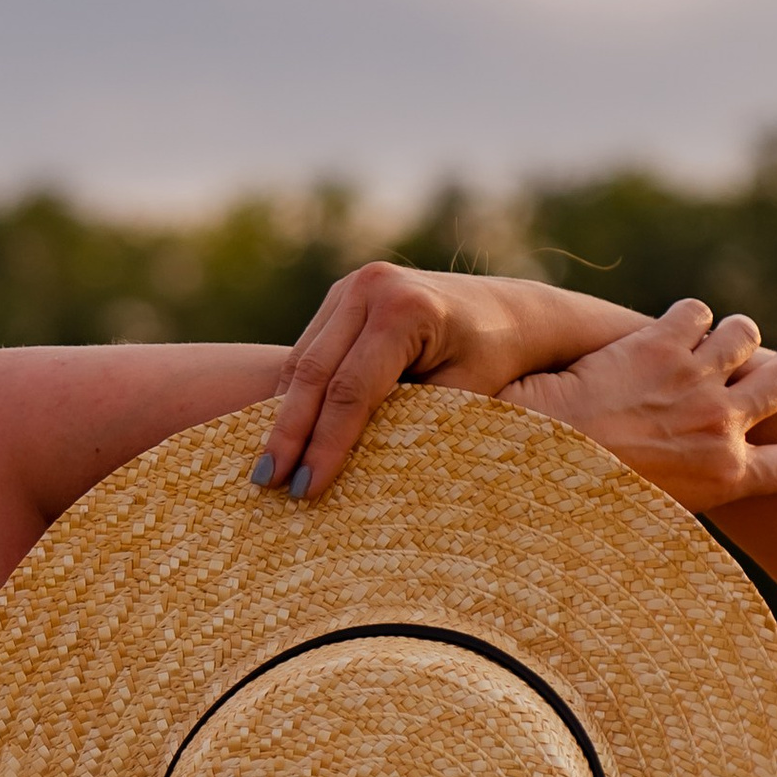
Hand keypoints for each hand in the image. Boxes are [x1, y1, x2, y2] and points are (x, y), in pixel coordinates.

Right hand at [252, 264, 642, 497]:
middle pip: (315, 373)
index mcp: (406, 310)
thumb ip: (411, 425)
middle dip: (289, 434)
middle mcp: (372, 287)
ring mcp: (352, 286)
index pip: (352, 390)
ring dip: (284, 416)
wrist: (511, 311)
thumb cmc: (496, 361)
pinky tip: (283, 435)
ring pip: (303, 361)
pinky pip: (309, 350)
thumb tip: (357, 472)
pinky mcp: (342, 296)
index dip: (326, 444)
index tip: (305, 490)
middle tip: (266, 484)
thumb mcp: (464, 395)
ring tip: (266, 469)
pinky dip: (295, 394)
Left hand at [504, 303, 776, 516]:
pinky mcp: (660, 342)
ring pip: (744, 335)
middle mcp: (721, 426)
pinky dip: (686, 316)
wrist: (535, 463)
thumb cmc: (581, 503)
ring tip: (727, 331)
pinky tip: (671, 323)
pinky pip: (693, 312)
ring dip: (737, 332)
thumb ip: (682, 494)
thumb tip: (685, 493)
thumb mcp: (647, 516)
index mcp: (723, 478)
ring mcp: (694, 379)